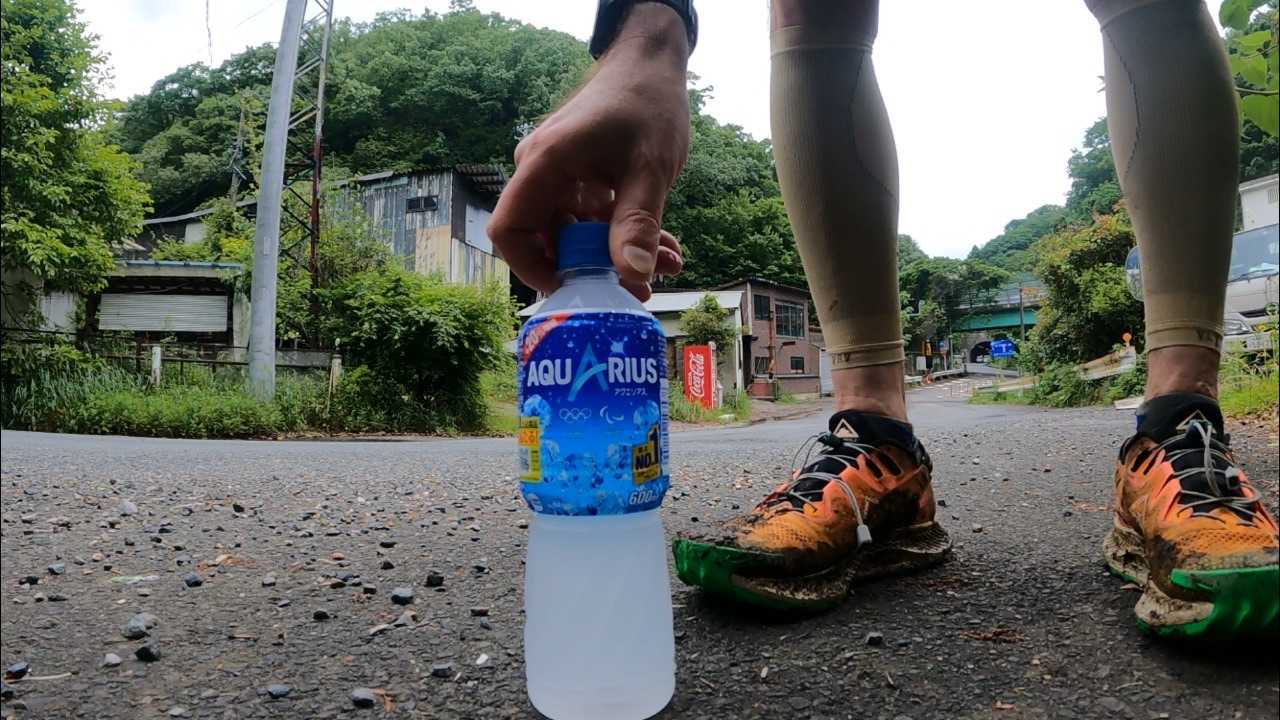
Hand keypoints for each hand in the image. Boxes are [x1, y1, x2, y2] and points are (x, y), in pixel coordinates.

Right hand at [488, 3, 689, 300]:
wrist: (652, 62)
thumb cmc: (647, 103)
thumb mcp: (649, 168)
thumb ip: (638, 222)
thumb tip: (633, 276)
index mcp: (544, 164)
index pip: (510, 229)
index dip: (530, 267)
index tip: (572, 288)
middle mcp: (542, 171)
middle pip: (546, 238)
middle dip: (593, 268)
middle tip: (639, 287)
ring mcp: (559, 174)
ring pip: (576, 232)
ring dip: (617, 253)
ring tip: (665, 265)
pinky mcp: (579, 177)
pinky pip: (591, 217)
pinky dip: (623, 233)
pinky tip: (664, 247)